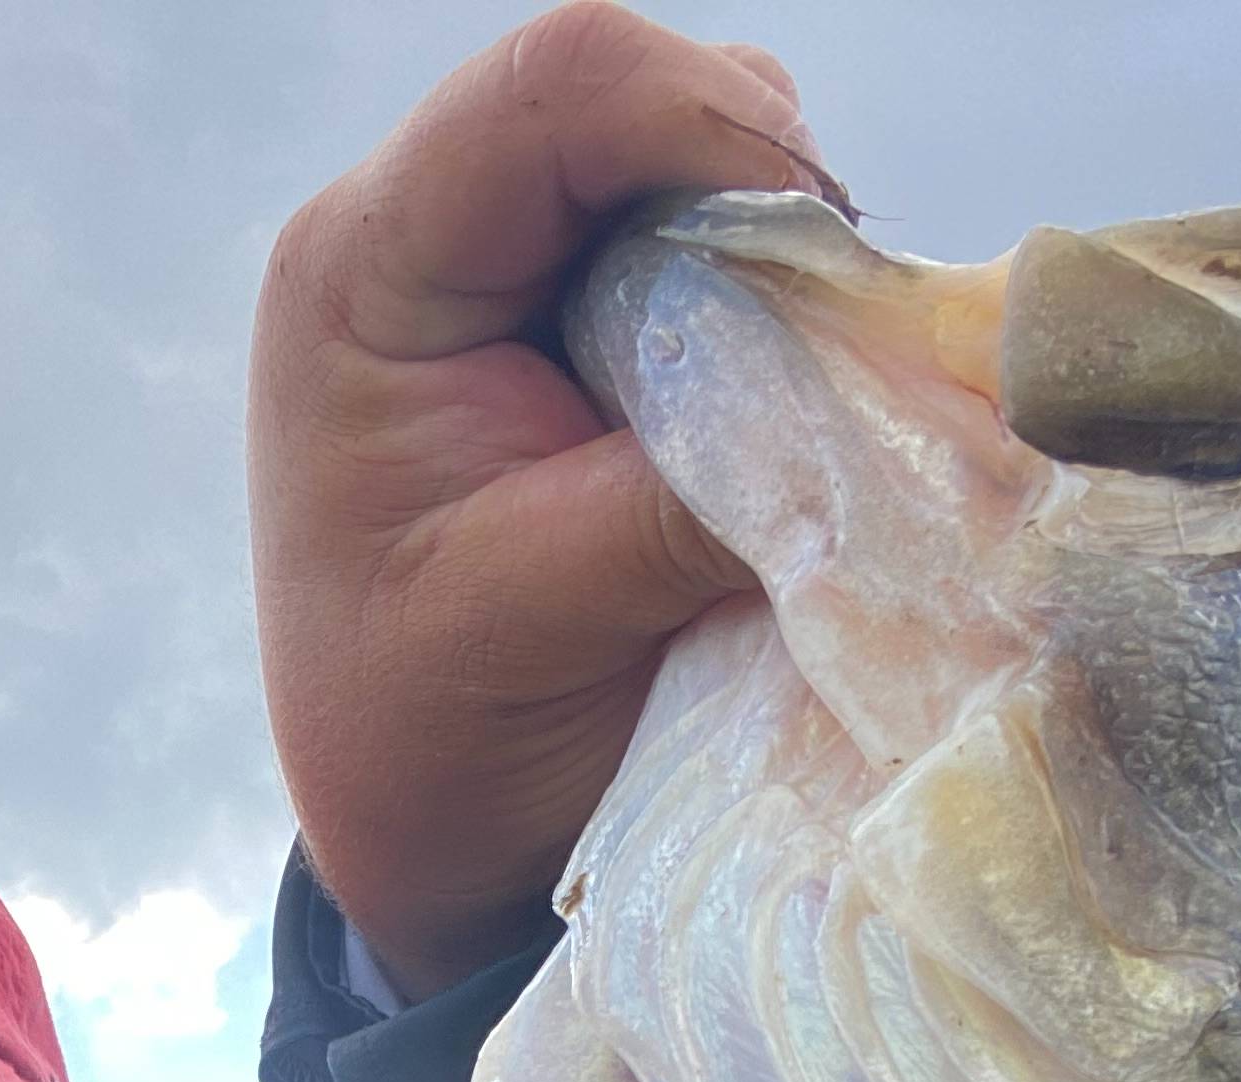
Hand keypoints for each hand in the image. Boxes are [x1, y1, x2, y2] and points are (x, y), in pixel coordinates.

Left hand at [250, 7, 834, 996]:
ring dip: (788, 257)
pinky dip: (792, 308)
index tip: (823, 264)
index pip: (555, 89)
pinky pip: (731, 239)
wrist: (426, 832)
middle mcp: (434, 229)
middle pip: (649, 92)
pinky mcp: (599, 310)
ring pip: (710, 148)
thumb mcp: (532, 626)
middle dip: (769, 200)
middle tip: (835, 353)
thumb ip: (677, 503)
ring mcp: (523, 261)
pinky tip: (794, 408)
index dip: (713, 132)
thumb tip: (876, 415)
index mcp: (364, 274)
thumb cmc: (430, 744)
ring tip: (802, 398)